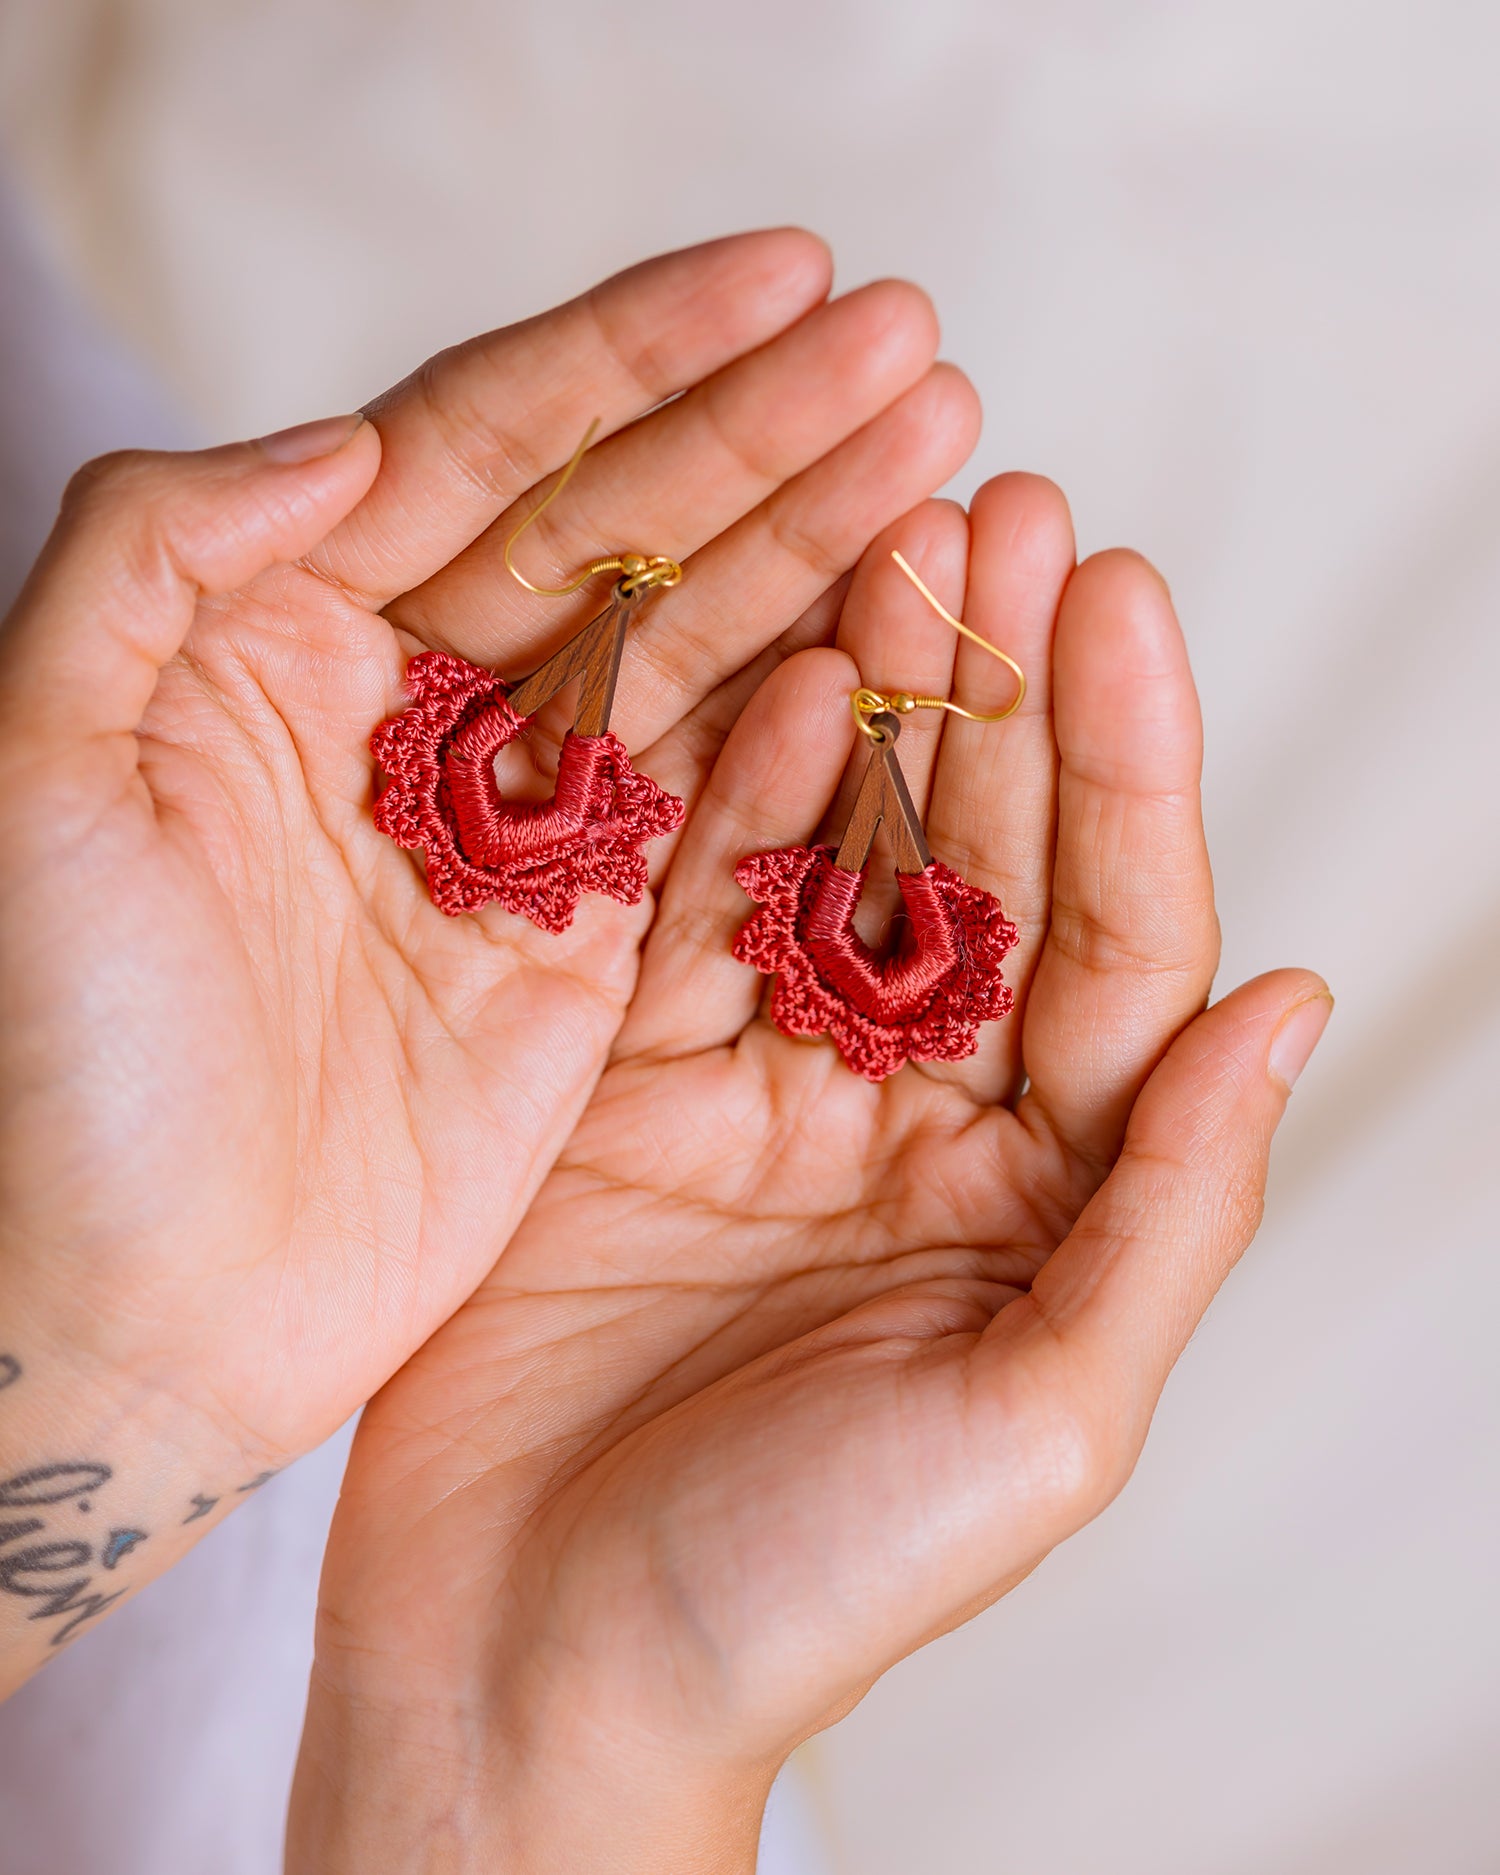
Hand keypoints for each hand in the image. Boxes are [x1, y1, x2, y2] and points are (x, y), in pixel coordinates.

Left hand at [0, 229, 977, 1689]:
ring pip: (685, 653)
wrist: (130, 1316)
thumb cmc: (48, 1065)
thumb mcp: (33, 775)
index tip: (789, 274)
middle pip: (615, 534)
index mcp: (275, 633)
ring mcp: (509, 833)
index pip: (482, 447)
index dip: (636, 355)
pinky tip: (896, 646)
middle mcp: (406, 712)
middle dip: (765, 432)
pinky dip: (806, 732)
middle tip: (915, 351)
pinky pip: (712, 816)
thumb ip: (151, 560)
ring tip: (944, 455)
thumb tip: (344, 434)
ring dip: (814, 550)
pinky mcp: (581, 951)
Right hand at [292, 485, 1329, 1871]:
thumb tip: (1289, 1000)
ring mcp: (761, 1087)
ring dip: (863, 697)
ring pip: (828, 853)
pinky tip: (757, 665)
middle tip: (1001, 505)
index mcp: (1039, 1188)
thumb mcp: (1044, 1417)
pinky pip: (682, 910)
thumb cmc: (806, 1587)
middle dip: (996, 689)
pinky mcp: (624, 1084)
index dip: (1123, 764)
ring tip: (892, 531)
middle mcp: (912, 1117)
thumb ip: (1173, 1207)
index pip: (1112, 935)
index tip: (1114, 592)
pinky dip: (717, 791)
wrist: (533, 1671)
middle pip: (973, 863)